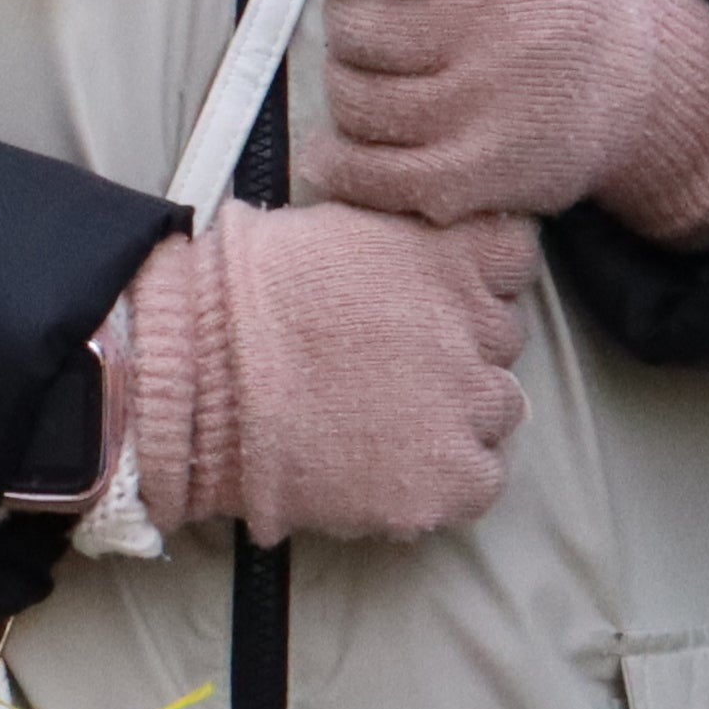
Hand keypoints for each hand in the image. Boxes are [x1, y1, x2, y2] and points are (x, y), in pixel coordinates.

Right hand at [116, 199, 532, 544]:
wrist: (195, 384)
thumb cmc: (241, 299)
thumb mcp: (329, 228)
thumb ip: (395, 239)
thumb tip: (410, 248)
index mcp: (449, 257)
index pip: (513, 258)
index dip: (475, 280)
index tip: (435, 295)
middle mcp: (478, 327)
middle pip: (503, 340)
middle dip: (456, 349)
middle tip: (389, 365)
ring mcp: (469, 406)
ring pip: (497, 410)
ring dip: (456, 413)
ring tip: (385, 422)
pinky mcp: (450, 478)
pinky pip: (481, 479)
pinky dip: (445, 476)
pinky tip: (390, 466)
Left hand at [296, 0, 708, 242]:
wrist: (644, 82)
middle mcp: (508, 30)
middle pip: (352, 22)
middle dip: (355, 18)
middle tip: (395, 23)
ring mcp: (490, 114)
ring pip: (349, 96)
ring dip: (352, 84)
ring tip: (397, 74)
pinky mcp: (475, 181)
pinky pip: (360, 173)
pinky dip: (341, 157)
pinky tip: (365, 136)